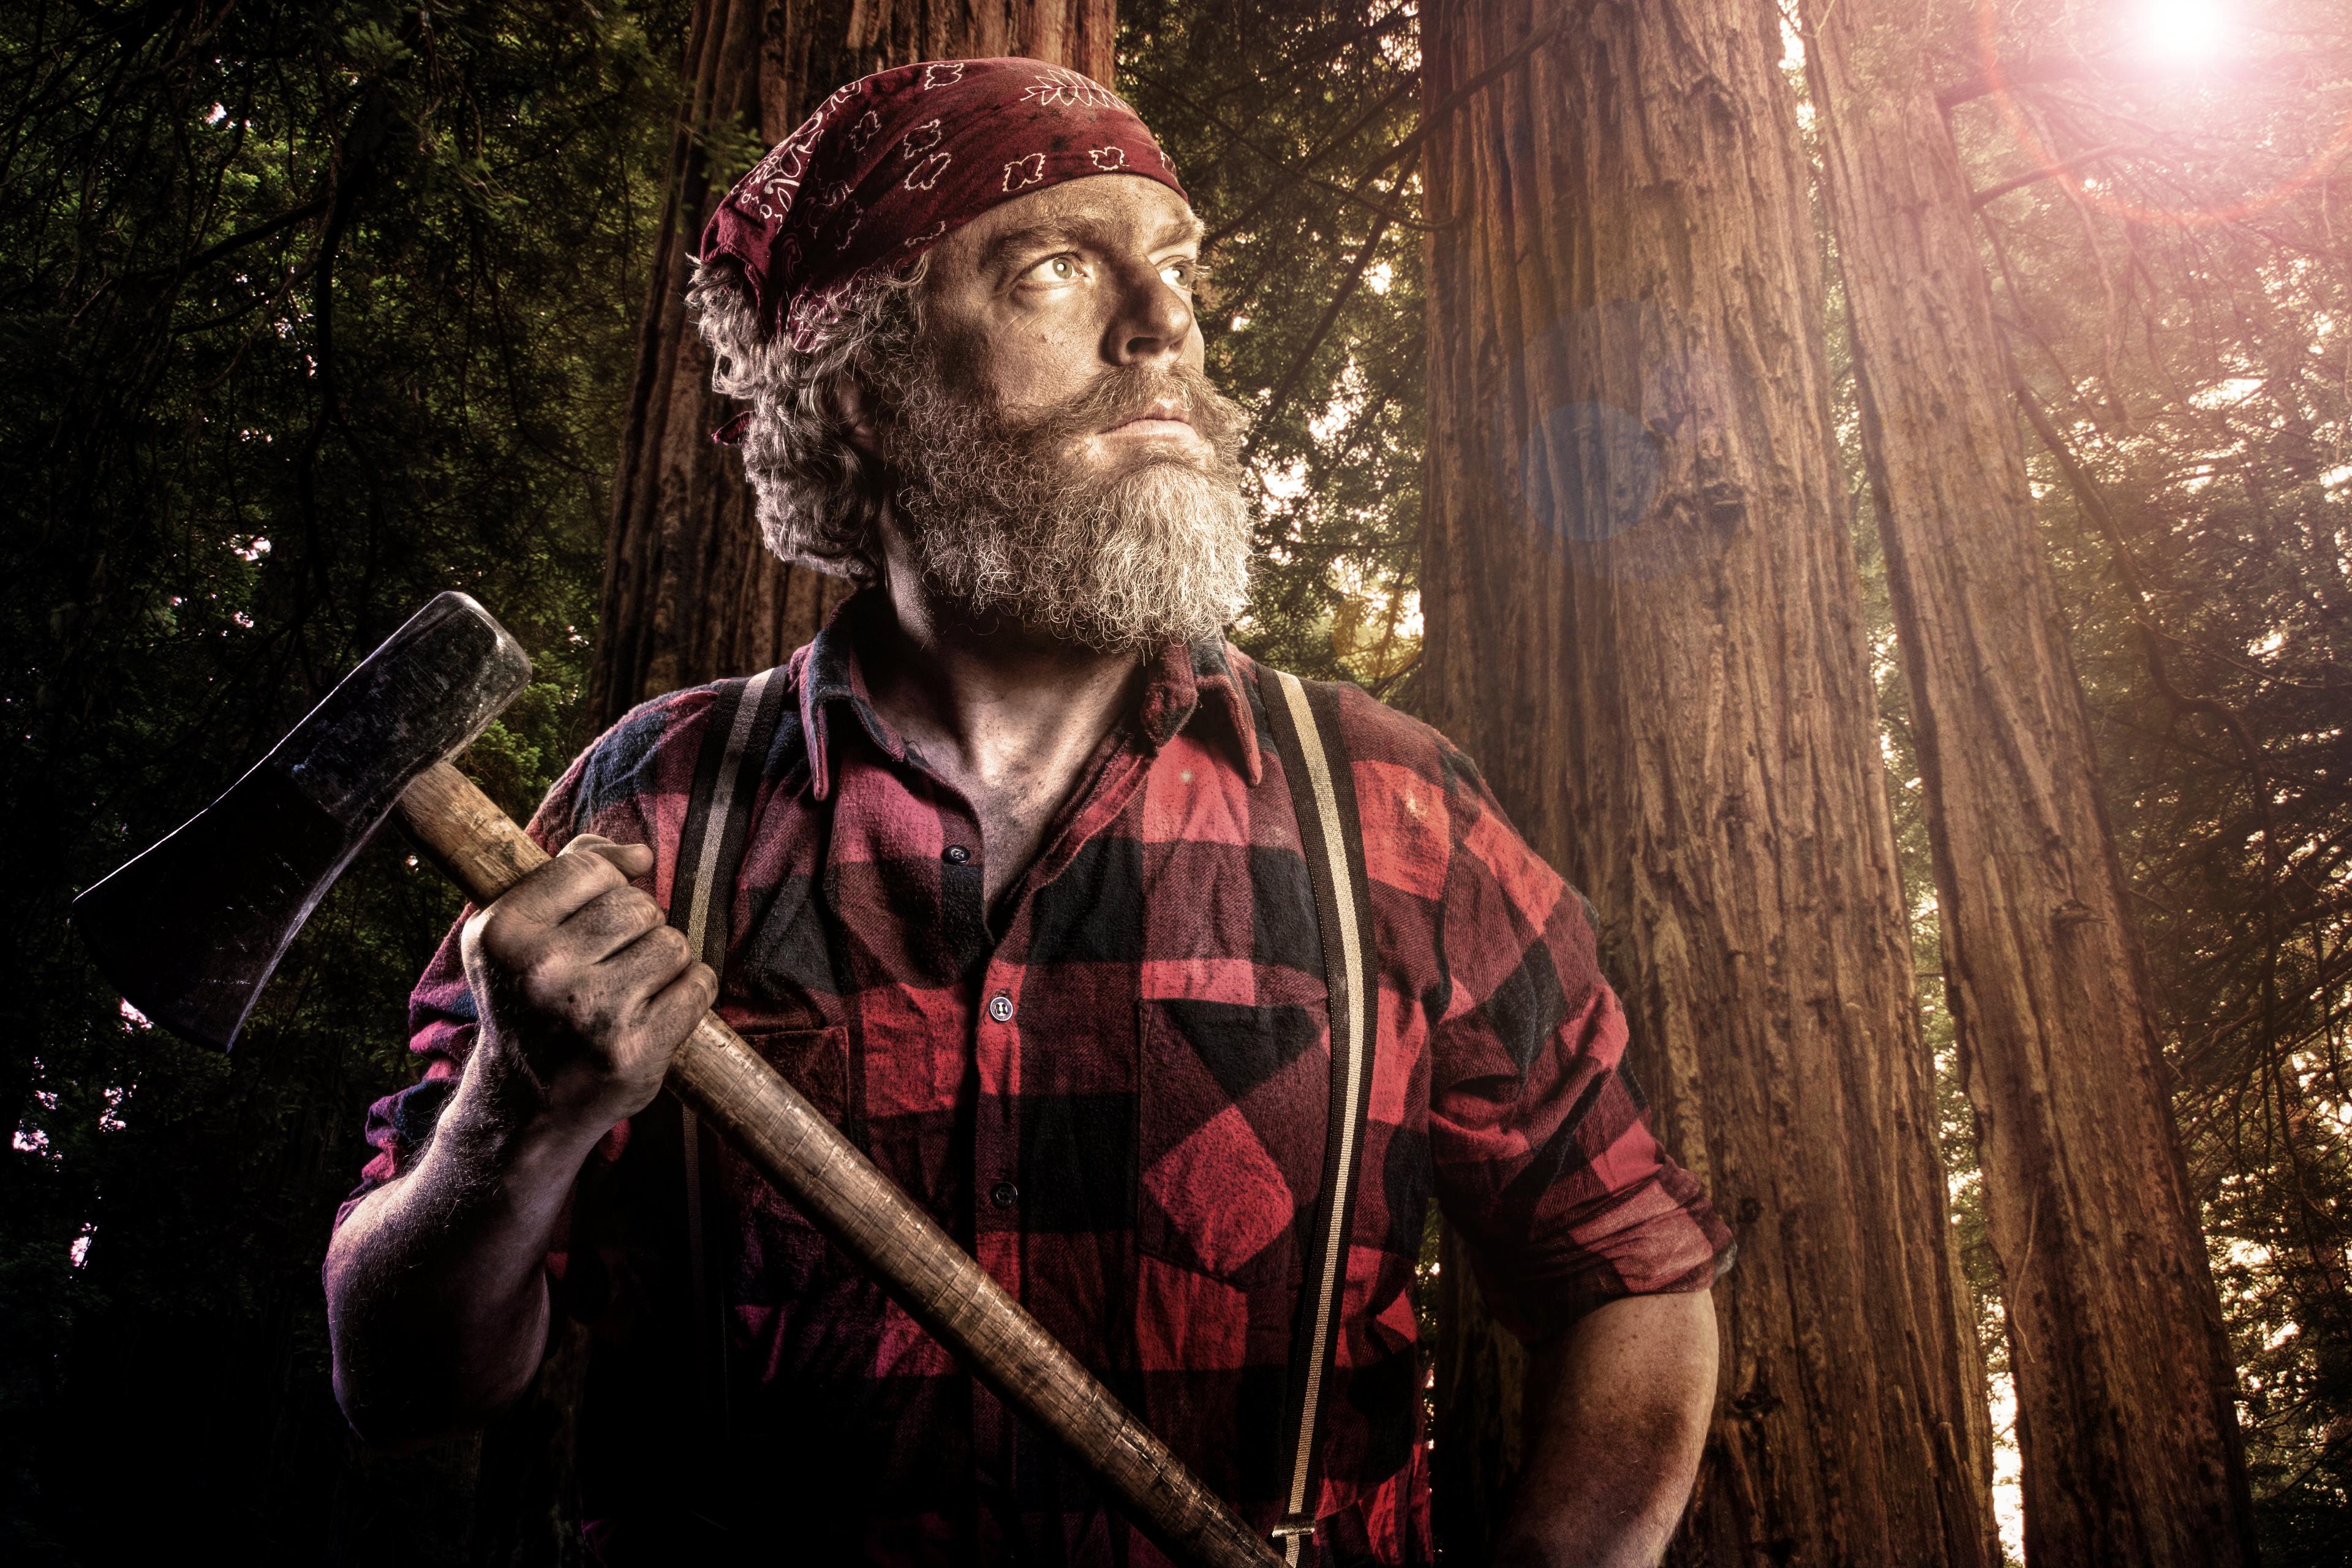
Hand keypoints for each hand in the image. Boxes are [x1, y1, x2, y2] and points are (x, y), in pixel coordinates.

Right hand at [458, 834, 715, 1139]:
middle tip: (604, 971)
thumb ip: (571, 870)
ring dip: (663, 965)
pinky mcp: (635, 1049)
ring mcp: (591, 1011)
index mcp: (504, 930)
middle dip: (635, 932)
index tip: (585, 927)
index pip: (592, 868)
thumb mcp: (519, 929)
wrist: (527, 1101)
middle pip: (639, 906)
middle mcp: (543, 970)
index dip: (604, 891)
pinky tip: (651, 1016)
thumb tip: (638, 854)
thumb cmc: (530, 1001)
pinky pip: (699, 985)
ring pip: (673, 943)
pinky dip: (688, 996)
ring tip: (625, 994)